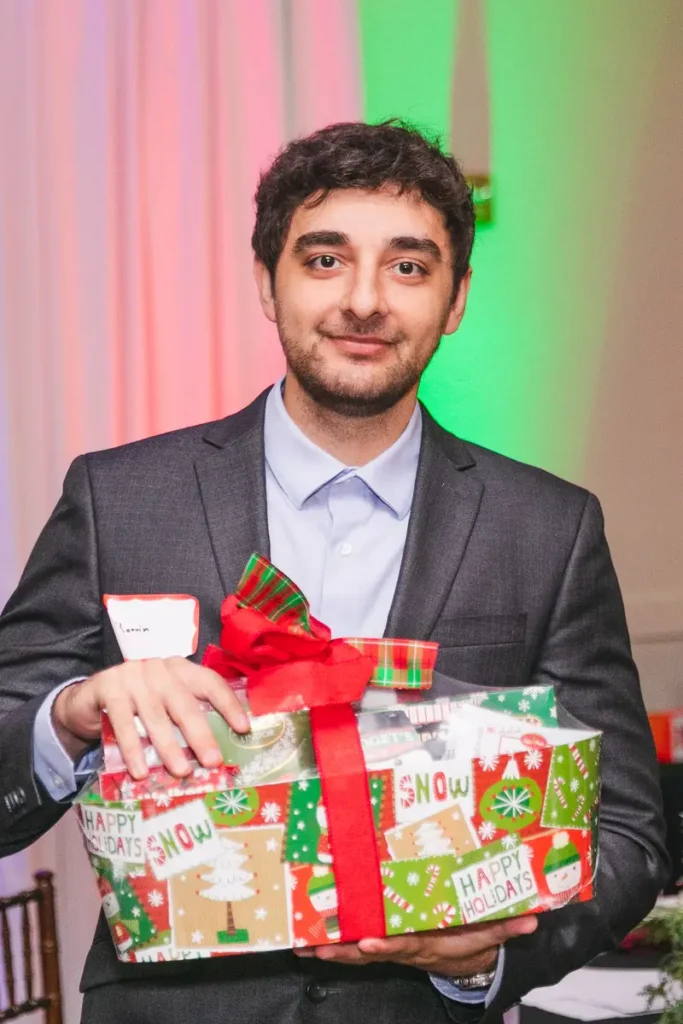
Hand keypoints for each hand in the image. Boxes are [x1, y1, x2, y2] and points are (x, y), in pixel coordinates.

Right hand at [52, 657, 249, 777]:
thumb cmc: (136, 707)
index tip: (243, 728)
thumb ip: (184, 717)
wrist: (87, 700)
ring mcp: (133, 676)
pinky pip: (123, 722)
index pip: (210, 683)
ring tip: (181, 771)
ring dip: (168, 747)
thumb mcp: (163, 705)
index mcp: (180, 670)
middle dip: (200, 735)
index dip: (228, 704)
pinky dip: (132, 749)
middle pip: (184, 703)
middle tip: (212, 761)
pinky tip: (140, 771)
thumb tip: (216, 754)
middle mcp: (159, 669)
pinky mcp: (108, 688)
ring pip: (155, 716)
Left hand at [294, 916, 537, 977]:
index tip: (368, 942)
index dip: (387, 945)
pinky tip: (309, 944)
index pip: (406, 945)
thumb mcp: (493, 934)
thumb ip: (507, 927)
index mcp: (429, 943)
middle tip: (318, 948)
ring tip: (304, 948)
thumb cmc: (474, 939)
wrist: (466, 961)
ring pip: (358, 954)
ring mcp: (392, 948)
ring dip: (332, 951)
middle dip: (344, 952)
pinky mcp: (384, 944)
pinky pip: (355, 948)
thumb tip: (532, 920)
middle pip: (372, 953)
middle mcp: (405, 948)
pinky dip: (333, 948)